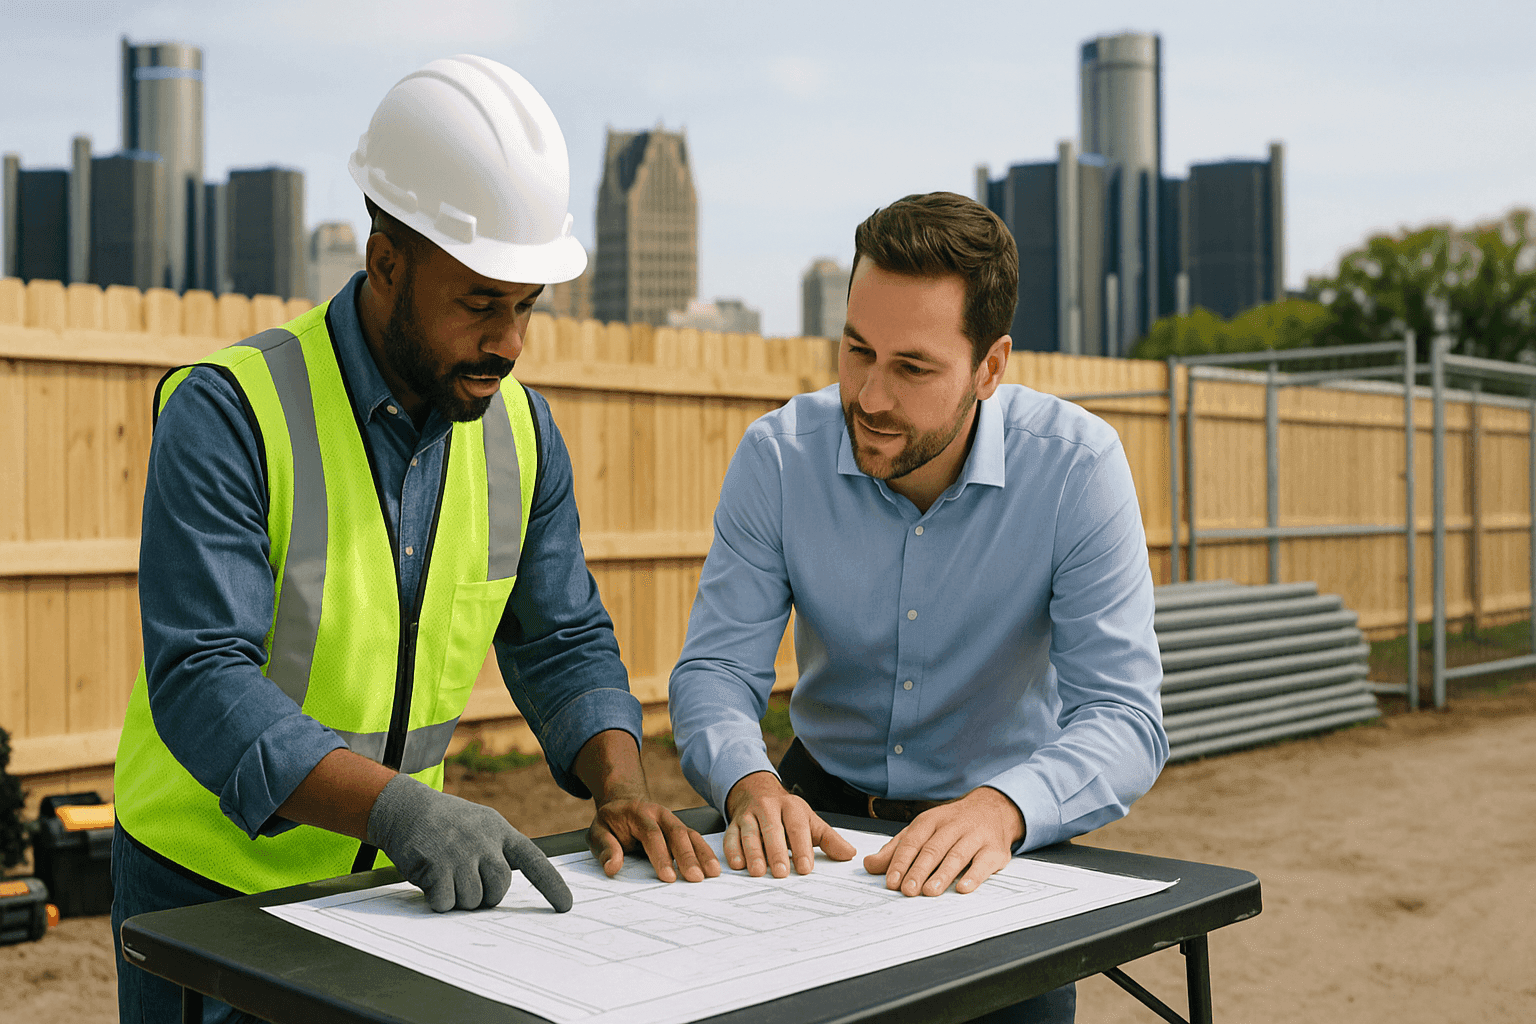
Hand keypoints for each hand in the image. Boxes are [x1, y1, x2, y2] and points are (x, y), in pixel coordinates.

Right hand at [366, 774, 572, 912]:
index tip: (565, 906)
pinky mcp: (437, 865)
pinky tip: (430, 878)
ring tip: (446, 875)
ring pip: (472, 900)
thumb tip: (501, 890)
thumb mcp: (480, 825)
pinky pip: (446, 903)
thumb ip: (496, 851)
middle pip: (499, 890)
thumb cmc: (445, 823)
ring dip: (458, 898)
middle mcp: (485, 842)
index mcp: (500, 831)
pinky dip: (438, 900)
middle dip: (485, 896)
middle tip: (466, 882)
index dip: (551, 885)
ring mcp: (462, 853)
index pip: (533, 861)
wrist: (405, 808)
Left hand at [587, 798, 720, 881]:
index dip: (661, 856)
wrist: (623, 803)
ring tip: (712, 874)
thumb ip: (605, 849)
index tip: (668, 877)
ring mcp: (672, 820)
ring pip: (690, 834)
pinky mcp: (680, 828)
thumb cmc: (610, 823)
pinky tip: (712, 867)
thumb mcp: (598, 832)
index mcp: (638, 813)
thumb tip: (612, 868)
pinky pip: (695, 838)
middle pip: (676, 833)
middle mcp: (659, 814)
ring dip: (702, 854)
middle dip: (687, 856)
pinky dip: (705, 852)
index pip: (652, 834)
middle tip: (695, 878)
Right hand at [723, 771, 855, 876]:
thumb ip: (829, 839)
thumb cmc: (787, 813)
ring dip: (753, 853)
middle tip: (781, 873)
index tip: (805, 868)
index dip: (802, 848)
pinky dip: (732, 850)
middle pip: (772, 830)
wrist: (756, 790)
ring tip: (758, 872)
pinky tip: (737, 864)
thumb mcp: (810, 821)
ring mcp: (749, 815)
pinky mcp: (734, 823)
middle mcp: (769, 808)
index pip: (797, 827)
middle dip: (776, 852)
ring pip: (750, 833)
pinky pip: (731, 836)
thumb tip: (849, 854)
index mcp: (792, 807)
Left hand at [863, 787, 1023, 896]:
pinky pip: (984, 863)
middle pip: (933, 849)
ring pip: (957, 855)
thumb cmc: (952, 824)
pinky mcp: (994, 850)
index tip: (892, 881)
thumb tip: (869, 864)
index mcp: (931, 821)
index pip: (912, 841)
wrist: (993, 810)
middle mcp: (953, 826)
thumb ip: (896, 849)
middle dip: (919, 870)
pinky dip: (974, 876)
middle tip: (908, 890)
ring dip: (943, 874)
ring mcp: (975, 837)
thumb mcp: (922, 830)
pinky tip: (964, 888)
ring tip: (930, 891)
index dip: (901, 861)